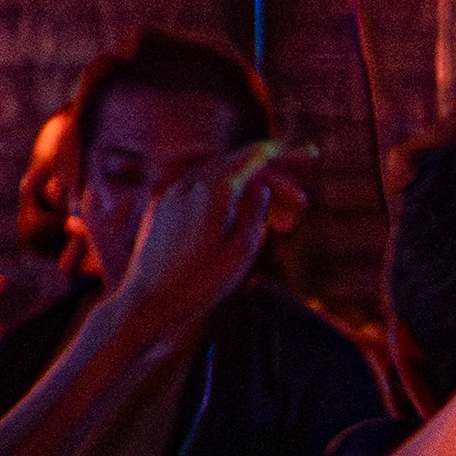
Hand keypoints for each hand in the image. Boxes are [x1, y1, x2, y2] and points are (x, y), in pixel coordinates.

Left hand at [92, 147, 296, 350]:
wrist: (148, 302)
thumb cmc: (199, 282)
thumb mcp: (242, 250)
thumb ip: (256, 212)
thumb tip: (262, 189)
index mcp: (214, 190)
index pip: (253, 157)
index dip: (283, 154)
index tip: (307, 154)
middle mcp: (190, 183)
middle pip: (238, 166)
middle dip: (272, 180)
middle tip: (299, 204)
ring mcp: (172, 193)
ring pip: (220, 178)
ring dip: (250, 191)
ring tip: (277, 223)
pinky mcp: (162, 207)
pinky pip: (201, 190)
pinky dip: (226, 197)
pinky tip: (241, 221)